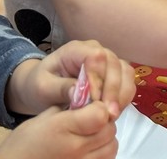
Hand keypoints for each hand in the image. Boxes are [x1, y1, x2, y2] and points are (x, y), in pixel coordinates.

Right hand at [0, 102, 118, 158]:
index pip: (100, 115)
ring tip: (91, 136)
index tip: (92, 105)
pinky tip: (90, 149)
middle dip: (105, 122)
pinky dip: (102, 154)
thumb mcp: (43, 118)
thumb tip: (91, 98)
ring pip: (111, 147)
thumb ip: (70, 107)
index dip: (100, 107)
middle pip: (109, 130)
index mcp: (63, 128)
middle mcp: (74, 148)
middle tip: (92, 121)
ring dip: (106, 140)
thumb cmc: (23, 143)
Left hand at [5, 39, 135, 117]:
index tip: (94, 102)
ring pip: (125, 72)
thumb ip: (61, 88)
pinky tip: (114, 111)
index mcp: (76, 50)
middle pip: (114, 64)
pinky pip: (127, 81)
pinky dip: (124, 96)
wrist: (41, 86)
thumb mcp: (42, 88)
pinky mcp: (113, 72)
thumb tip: (79, 93)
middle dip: (113, 90)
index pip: (96, 57)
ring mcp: (106, 60)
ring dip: (121, 94)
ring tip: (111, 115)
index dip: (99, 79)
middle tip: (108, 115)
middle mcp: (95, 50)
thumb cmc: (39, 85)